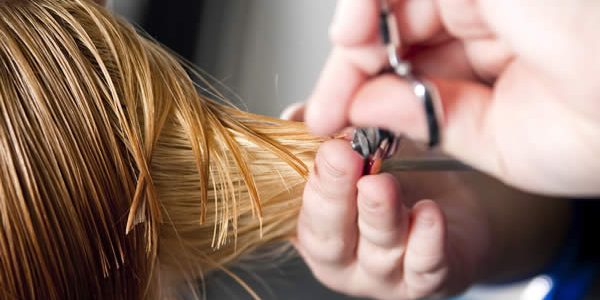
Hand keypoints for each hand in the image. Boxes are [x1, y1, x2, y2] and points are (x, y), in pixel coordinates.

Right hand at [293, 139, 490, 298]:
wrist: (459, 198)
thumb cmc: (403, 171)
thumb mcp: (358, 144)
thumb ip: (326, 133)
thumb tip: (298, 117)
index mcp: (315, 223)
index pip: (300, 207)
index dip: (310, 177)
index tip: (323, 143)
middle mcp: (343, 255)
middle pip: (328, 236)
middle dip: (332, 194)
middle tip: (341, 155)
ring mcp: (383, 274)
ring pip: (377, 250)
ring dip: (377, 214)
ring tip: (380, 183)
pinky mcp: (426, 280)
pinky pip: (425, 267)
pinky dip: (426, 241)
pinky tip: (428, 213)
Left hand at [305, 0, 599, 195]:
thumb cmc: (594, 132)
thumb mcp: (496, 142)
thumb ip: (429, 120)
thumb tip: (365, 109)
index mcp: (495, 59)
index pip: (414, 70)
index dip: (369, 95)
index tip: (334, 123)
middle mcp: (488, 17)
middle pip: (396, 35)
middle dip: (353, 70)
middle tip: (325, 109)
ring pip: (396, 4)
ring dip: (355, 35)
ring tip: (339, 68)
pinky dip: (369, 2)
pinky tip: (352, 31)